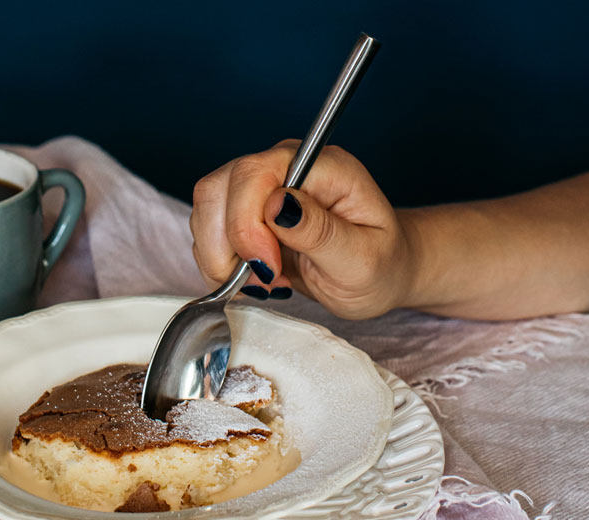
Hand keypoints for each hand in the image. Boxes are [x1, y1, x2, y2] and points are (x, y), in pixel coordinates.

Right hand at [189, 140, 417, 319]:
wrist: (381, 274)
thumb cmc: (381, 265)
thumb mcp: (362, 259)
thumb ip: (320, 231)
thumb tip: (276, 204)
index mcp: (321, 167)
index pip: (254, 173)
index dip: (247, 224)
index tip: (269, 270)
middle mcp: (286, 168)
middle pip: (218, 188)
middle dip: (227, 246)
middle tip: (263, 282)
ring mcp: (263, 189)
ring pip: (207, 210)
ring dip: (221, 257)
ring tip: (264, 283)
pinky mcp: (248, 214)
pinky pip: (211, 232)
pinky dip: (223, 264)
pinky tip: (258, 279)